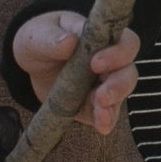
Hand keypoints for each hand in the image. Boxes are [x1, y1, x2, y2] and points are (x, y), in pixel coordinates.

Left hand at [12, 11, 139, 135]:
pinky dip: (106, 121)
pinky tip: (101, 127)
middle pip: (128, 71)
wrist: (31, 63)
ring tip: (101, 112)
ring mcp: (104, 84)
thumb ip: (51, 38)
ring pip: (121, 94)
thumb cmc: (40, 39)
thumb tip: (69, 41)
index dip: (118, 53)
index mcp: (101, 37)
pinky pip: (107, 115)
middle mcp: (110, 61)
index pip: (126, 42)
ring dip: (114, 104)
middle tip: (101, 95)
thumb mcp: (38, 35)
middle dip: (119, 84)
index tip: (95, 63)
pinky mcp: (94, 105)